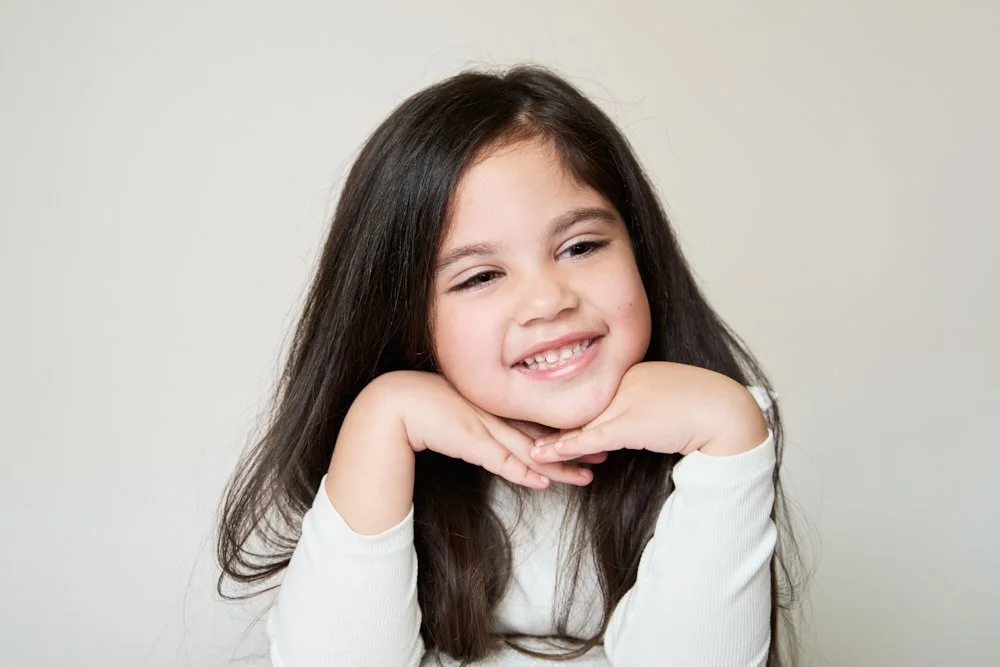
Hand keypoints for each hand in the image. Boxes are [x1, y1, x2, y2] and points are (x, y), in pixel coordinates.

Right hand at [373, 371, 595, 488]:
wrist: (398, 404)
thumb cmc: (426, 407)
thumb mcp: (463, 414)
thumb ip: (482, 425)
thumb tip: (499, 438)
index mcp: (497, 405)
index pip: (539, 420)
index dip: (567, 429)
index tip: (592, 434)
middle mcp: (497, 415)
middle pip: (544, 434)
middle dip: (576, 446)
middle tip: (605, 454)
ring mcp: (486, 428)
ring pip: (532, 450)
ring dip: (560, 466)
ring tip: (587, 477)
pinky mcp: (471, 442)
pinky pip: (503, 461)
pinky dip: (524, 472)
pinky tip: (544, 482)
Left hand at [530, 362, 768, 462]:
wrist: (723, 412)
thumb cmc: (696, 406)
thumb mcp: (656, 403)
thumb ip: (631, 409)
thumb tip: (612, 427)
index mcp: (624, 372)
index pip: (583, 389)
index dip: (555, 402)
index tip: (529, 411)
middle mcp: (618, 383)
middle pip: (572, 402)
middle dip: (538, 414)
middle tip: (506, 423)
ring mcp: (622, 402)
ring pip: (575, 421)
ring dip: (545, 436)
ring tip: (520, 445)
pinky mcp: (628, 424)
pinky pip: (589, 439)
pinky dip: (564, 448)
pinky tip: (543, 454)